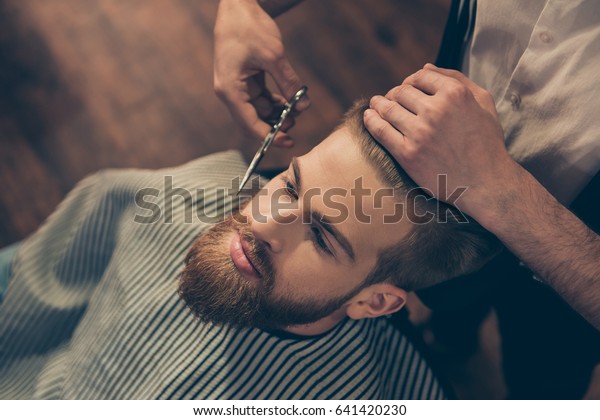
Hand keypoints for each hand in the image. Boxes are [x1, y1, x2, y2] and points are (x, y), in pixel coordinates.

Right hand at [214, 0, 309, 146]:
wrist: (238, 6)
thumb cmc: (248, 27)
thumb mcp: (274, 56)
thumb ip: (289, 82)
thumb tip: (303, 105)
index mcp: (230, 89)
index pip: (249, 123)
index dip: (269, 136)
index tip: (288, 142)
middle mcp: (230, 92)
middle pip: (253, 120)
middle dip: (275, 124)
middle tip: (296, 122)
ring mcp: (237, 86)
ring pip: (259, 110)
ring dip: (278, 113)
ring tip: (297, 108)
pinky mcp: (245, 80)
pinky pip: (261, 98)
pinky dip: (276, 101)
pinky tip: (290, 100)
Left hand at [364, 63, 520, 217]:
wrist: (485, 183)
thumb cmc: (486, 142)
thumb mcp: (483, 103)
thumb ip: (457, 79)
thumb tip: (426, 67)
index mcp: (455, 94)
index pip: (420, 76)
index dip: (411, 81)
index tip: (408, 88)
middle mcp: (436, 110)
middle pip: (402, 91)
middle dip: (396, 94)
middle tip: (392, 100)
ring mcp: (420, 132)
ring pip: (388, 108)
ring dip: (379, 104)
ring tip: (375, 105)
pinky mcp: (407, 153)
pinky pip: (380, 130)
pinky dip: (371, 120)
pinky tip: (368, 116)